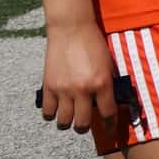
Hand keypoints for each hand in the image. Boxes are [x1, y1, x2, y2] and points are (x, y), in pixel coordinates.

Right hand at [39, 20, 117, 134]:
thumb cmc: (93, 45)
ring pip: (64, 122)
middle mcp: (83, 90)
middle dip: (84, 127)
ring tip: (69, 119)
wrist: (71, 29)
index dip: (110, 125)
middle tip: (84, 124)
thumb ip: (108, 85)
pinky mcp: (48, 86)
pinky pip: (48, 111)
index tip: (109, 129)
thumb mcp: (108, 65)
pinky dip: (51, 114)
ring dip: (67, 123)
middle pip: (83, 124)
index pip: (108, 113)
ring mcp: (64, 89)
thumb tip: (111, 103)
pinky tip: (56, 110)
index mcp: (102, 84)